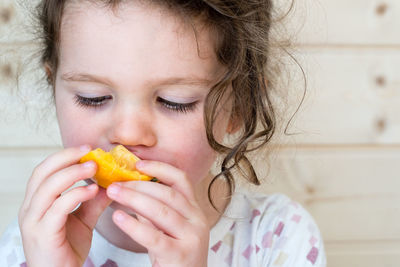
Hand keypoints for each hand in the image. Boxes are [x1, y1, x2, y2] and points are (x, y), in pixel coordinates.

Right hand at [18, 146, 111, 266]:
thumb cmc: (66, 249)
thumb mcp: (83, 220)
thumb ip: (93, 201)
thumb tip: (111, 183)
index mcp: (37, 202)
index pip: (45, 170)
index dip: (64, 156)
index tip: (87, 149)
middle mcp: (30, 209)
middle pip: (42, 172)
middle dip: (66, 158)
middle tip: (90, 153)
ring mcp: (34, 221)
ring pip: (48, 187)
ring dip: (73, 173)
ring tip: (95, 167)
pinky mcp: (43, 234)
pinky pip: (58, 208)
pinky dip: (76, 194)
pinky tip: (93, 190)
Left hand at [106, 160, 209, 266]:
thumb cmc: (174, 255)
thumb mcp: (168, 228)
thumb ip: (154, 210)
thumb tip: (130, 187)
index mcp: (194, 209)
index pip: (181, 180)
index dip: (160, 168)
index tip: (137, 163)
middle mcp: (197, 220)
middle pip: (168, 193)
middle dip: (139, 185)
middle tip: (115, 182)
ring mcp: (192, 237)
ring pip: (161, 211)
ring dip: (134, 199)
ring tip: (112, 193)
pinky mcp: (180, 254)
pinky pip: (154, 236)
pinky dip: (133, 225)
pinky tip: (118, 217)